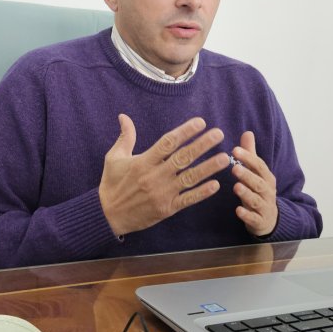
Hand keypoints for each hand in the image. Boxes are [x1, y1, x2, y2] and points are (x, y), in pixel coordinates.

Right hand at [99, 114, 230, 236]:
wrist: (107, 216)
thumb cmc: (111, 184)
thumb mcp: (113, 158)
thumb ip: (125, 137)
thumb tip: (123, 116)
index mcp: (143, 162)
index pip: (168, 143)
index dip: (185, 131)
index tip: (201, 122)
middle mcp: (154, 176)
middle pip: (182, 157)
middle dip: (202, 145)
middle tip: (219, 134)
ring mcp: (162, 193)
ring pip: (189, 178)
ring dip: (208, 168)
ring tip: (225, 158)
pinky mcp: (166, 209)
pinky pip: (187, 200)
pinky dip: (201, 193)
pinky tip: (216, 185)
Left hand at [232, 131, 277, 236]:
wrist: (270, 220)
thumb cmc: (259, 191)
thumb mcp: (256, 174)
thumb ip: (251, 155)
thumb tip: (247, 132)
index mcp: (267, 178)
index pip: (259, 166)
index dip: (248, 158)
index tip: (235, 150)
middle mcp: (268, 191)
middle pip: (258, 183)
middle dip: (247, 175)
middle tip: (234, 168)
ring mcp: (264, 207)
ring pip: (256, 200)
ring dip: (247, 194)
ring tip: (236, 187)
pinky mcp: (259, 221)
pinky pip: (254, 218)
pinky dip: (247, 215)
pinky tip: (238, 211)